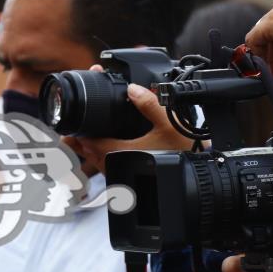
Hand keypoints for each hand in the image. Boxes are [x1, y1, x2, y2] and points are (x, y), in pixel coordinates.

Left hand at [71, 81, 194, 173]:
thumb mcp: (169, 125)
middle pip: (85, 152)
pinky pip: (105, 169)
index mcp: (118, 154)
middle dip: (79, 137)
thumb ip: (150, 104)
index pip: (86, 141)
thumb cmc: (183, 157)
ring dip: (89, 148)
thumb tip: (133, 88)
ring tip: (88, 133)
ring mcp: (120, 178)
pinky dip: (101, 157)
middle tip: (76, 124)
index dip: (79, 126)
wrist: (196, 181)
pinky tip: (110, 146)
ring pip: (94, 162)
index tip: (78, 113)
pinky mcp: (127, 183)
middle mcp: (115, 169)